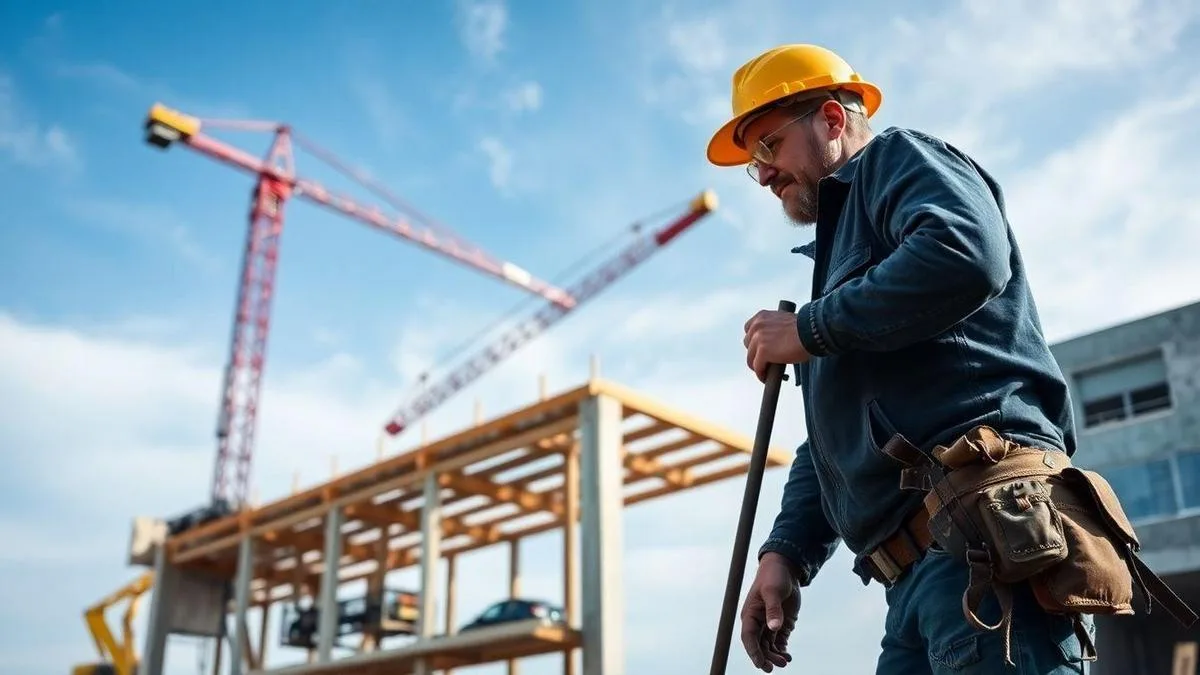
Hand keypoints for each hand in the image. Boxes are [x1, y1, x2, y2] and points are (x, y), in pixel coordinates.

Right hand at [741, 553, 800, 670]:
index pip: (748, 637)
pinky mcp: (780, 624)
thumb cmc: (774, 577)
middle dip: (765, 657)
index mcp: (750, 614)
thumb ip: (773, 609)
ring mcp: (769, 624)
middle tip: (775, 667)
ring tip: (785, 662)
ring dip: (774, 656)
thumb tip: (774, 627)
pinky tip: (788, 656)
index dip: (753, 651)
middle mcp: (758, 622)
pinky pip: (779, 642)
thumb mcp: (773, 591)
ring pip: (768, 646)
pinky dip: (782, 650)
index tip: (760, 663)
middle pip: (758, 645)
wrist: (785, 569)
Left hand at [743, 309, 810, 381]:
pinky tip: (767, 378)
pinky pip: (757, 367)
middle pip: (749, 346)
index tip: (762, 349)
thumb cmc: (806, 329)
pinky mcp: (763, 351)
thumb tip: (773, 345)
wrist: (813, 332)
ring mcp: (758, 339)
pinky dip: (761, 375)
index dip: (754, 342)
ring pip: (751, 359)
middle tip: (768, 362)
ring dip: (759, 366)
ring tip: (769, 372)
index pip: (749, 330)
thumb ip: (774, 330)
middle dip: (757, 354)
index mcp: (762, 316)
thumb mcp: (784, 322)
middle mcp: (757, 326)